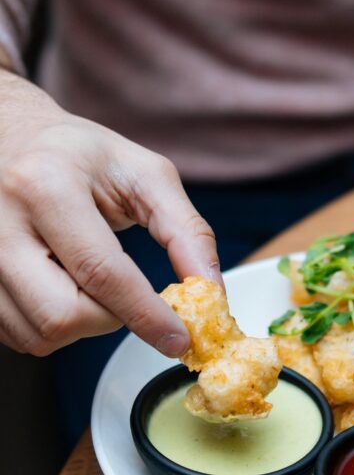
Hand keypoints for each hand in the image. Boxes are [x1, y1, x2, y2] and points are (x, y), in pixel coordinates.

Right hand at [0, 70, 220, 356]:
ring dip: (79, 326)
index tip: (177, 338)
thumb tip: (212, 289)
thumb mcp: (143, 174)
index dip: (145, 315)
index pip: (101, 272)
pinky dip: (50, 327)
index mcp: (46, 185)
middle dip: (108, 321)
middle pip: (61, 315)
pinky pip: (16, 336)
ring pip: (38, 334)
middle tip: (123, 295)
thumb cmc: (78, 155)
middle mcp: (0, 221)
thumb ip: (186, 231)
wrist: (8, 135)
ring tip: (87, 284)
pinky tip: (60, 290)